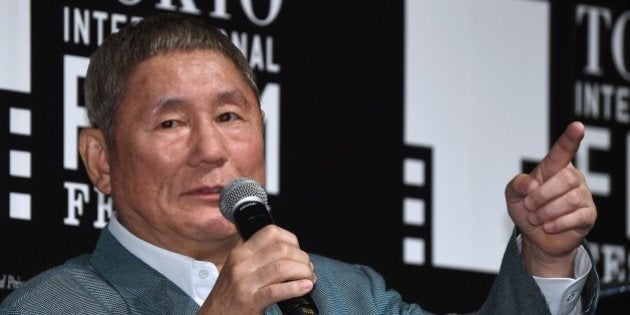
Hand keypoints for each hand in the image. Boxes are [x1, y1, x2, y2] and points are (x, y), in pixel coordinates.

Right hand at [197, 225, 315, 313]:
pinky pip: (278, 290)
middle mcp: (241, 264)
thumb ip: (258, 258)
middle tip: (308, 269)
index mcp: (240, 253)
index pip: (271, 233)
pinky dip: (296, 288)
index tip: (298, 252)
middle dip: (302, 259)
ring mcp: (245, 282)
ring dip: (303, 272)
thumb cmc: (228, 296)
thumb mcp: (238, 269)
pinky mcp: (250, 301)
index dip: (292, 240)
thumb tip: (290, 255)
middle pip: (282, 250)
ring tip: (309, 279)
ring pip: (283, 268)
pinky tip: (305, 288)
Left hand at [505, 121, 596, 276]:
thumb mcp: (512, 195)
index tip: (577, 126)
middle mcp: (572, 178)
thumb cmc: (526, 210)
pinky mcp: (588, 215)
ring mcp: (583, 196)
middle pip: (565, 178)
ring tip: (536, 218)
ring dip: (546, 212)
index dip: (570, 138)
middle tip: (529, 206)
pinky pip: (576, 217)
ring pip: (570, 199)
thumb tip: (532, 184)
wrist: (535, 237)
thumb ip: (517, 184)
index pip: (563, 150)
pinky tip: (548, 226)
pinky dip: (557, 223)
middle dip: (541, 195)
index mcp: (554, 168)